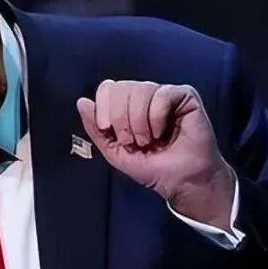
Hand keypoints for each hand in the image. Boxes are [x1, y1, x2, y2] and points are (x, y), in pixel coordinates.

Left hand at [76, 80, 234, 229]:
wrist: (181, 181)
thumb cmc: (151, 167)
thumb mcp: (114, 151)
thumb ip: (96, 128)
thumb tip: (82, 101)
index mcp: (127, 104)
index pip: (107, 88)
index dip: (103, 107)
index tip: (107, 130)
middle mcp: (145, 95)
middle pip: (121, 87)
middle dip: (120, 118)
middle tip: (131, 141)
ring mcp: (165, 94)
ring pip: (140, 90)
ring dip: (139, 122)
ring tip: (148, 140)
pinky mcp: (185, 96)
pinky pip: (161, 95)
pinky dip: (156, 118)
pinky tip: (163, 132)